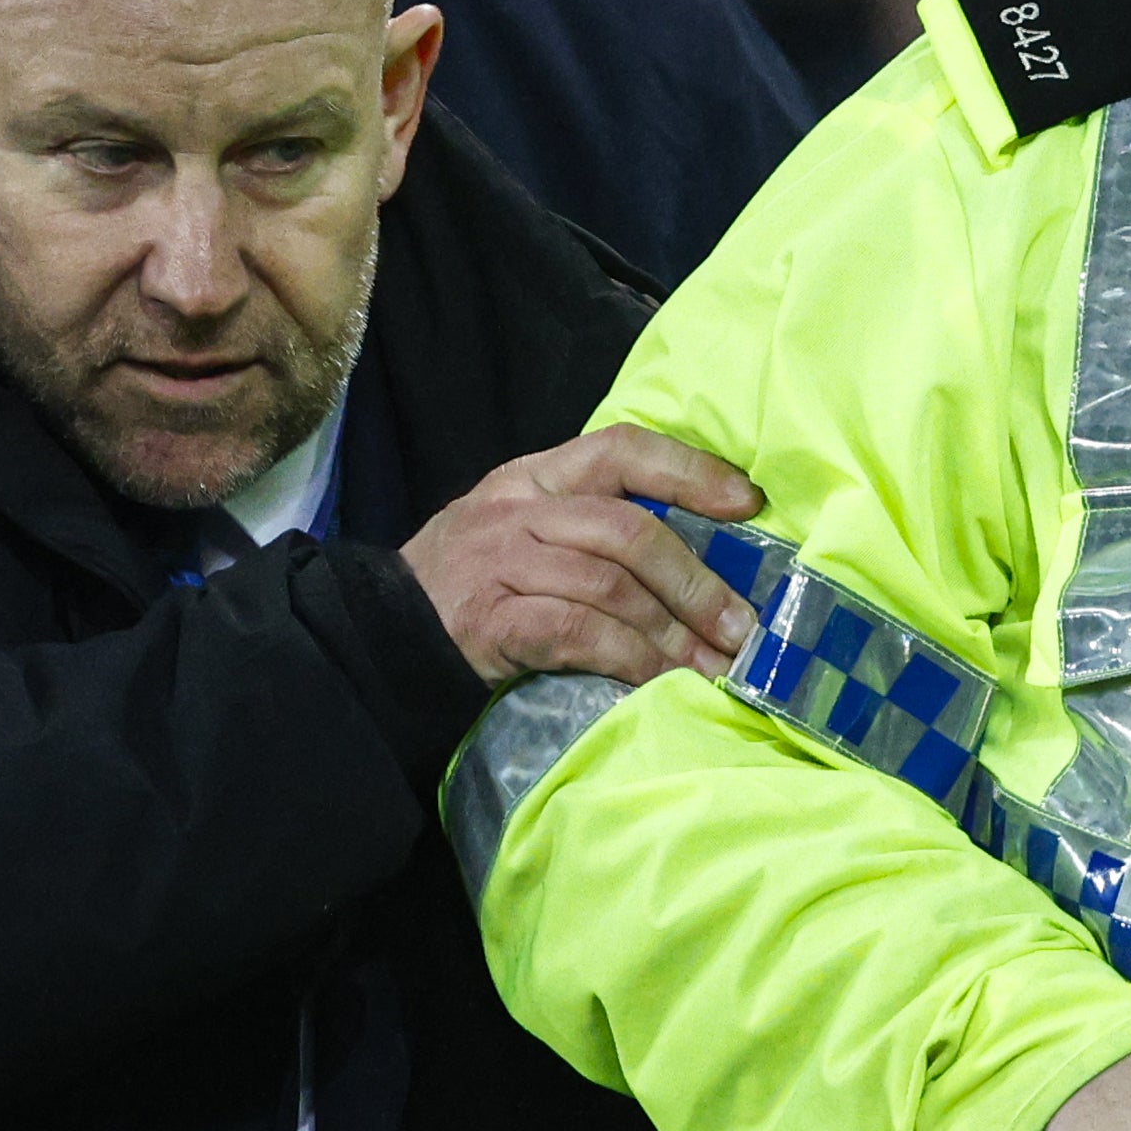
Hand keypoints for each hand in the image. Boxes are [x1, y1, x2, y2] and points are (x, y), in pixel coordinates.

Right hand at [402, 426, 760, 689]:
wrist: (382, 634)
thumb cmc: (471, 584)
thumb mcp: (522, 531)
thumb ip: (590, 526)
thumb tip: (698, 555)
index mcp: (534, 477)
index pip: (622, 448)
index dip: (690, 471)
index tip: (748, 505)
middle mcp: (519, 509)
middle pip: (629, 531)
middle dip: (696, 583)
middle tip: (741, 627)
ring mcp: (501, 562)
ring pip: (611, 586)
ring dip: (675, 633)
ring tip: (715, 666)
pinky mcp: (492, 620)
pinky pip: (580, 634)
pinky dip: (632, 661)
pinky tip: (661, 682)